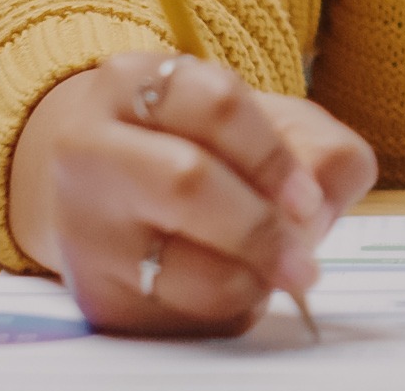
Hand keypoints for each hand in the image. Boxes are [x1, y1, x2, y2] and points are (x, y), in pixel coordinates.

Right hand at [6, 51, 381, 337]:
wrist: (108, 194)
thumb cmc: (202, 151)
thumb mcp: (267, 124)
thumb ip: (320, 150)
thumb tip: (317, 215)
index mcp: (130, 84)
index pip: (216, 105)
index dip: (274, 157)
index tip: (308, 199)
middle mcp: (88, 149)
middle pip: (187, 184)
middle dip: (262, 229)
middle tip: (303, 262)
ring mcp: (84, 226)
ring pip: (180, 265)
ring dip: (249, 279)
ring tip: (271, 273)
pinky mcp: (95, 296)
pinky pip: (179, 320)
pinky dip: (225, 312)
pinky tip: (233, 291)